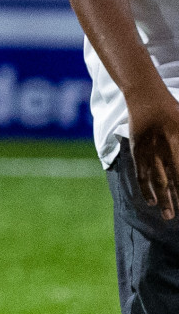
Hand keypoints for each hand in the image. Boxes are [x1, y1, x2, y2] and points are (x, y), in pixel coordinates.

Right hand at [127, 87, 178, 218]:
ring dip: (164, 200)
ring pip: (159, 181)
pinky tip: (151, 201)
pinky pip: (141, 174)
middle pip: (175, 181)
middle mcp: (167, 151)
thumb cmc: (172, 110)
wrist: (147, 98)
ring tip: (168, 215)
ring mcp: (151, 153)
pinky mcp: (138, 152)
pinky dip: (146, 189)